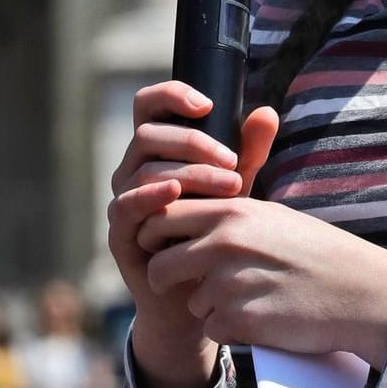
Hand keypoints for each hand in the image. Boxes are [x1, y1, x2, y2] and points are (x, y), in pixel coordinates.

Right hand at [106, 82, 276, 387]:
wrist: (202, 293)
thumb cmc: (215, 230)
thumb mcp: (236, 186)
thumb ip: (249, 151)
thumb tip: (265, 112)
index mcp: (155, 150)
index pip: (148, 105)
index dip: (170, 95)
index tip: (207, 104)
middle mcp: (132, 169)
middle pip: (148, 135)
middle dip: (193, 143)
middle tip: (233, 162)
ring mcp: (123, 200)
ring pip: (143, 169)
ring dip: (189, 173)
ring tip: (230, 186)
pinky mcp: (121, 232)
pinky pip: (126, 205)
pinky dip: (150, 195)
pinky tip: (177, 193)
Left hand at [136, 197, 386, 366]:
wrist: (361, 292)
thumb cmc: (316, 251)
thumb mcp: (272, 213)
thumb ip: (227, 206)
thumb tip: (185, 200)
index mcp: (230, 212)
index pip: (162, 218)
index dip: (157, 236)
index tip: (166, 246)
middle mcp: (224, 245)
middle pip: (160, 264)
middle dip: (164, 277)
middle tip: (178, 283)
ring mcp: (231, 284)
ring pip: (189, 301)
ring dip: (207, 305)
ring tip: (245, 297)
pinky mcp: (241, 321)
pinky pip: (212, 328)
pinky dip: (228, 328)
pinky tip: (257, 317)